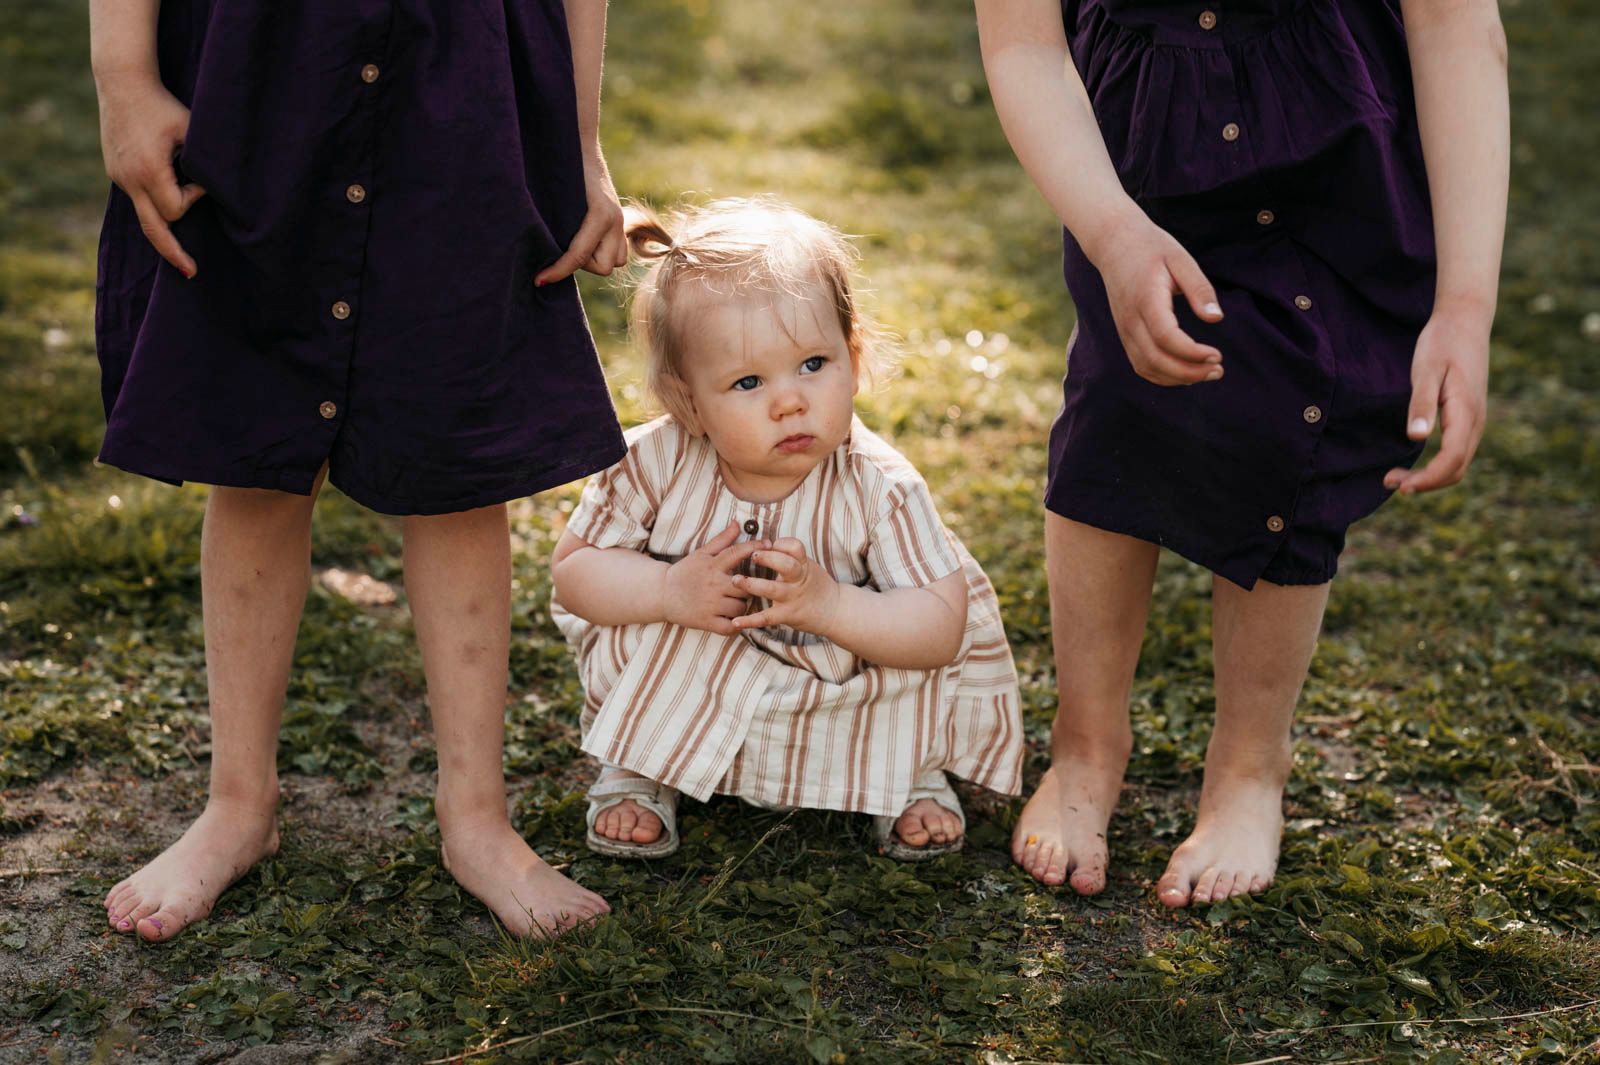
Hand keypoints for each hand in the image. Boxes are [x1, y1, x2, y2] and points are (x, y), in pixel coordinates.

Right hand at [96, 72, 205, 277]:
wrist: (122, 83)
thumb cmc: (164, 105)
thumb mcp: (192, 129)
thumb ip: (207, 161)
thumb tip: (227, 187)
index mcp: (148, 170)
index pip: (175, 208)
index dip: (193, 199)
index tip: (203, 182)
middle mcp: (129, 179)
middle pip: (153, 229)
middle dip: (173, 252)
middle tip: (193, 273)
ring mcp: (118, 177)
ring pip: (144, 217)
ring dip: (164, 231)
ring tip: (181, 255)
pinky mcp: (115, 172)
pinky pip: (137, 199)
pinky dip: (155, 206)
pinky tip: (169, 212)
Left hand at [535, 147, 627, 285]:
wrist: (578, 142)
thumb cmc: (560, 166)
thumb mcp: (554, 196)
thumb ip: (554, 225)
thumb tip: (539, 253)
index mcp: (600, 213)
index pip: (578, 256)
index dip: (557, 271)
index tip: (539, 280)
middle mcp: (616, 220)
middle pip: (602, 266)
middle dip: (581, 264)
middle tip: (561, 249)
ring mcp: (621, 221)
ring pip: (615, 262)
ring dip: (595, 259)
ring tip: (576, 245)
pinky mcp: (621, 221)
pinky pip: (619, 251)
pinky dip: (604, 252)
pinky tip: (586, 242)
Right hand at [661, 522, 762, 634]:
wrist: (662, 593)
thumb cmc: (685, 572)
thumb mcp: (701, 553)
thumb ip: (721, 540)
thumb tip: (737, 523)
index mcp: (713, 566)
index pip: (738, 553)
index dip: (755, 547)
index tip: (769, 545)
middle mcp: (713, 584)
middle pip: (746, 586)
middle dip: (750, 587)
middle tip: (746, 588)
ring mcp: (710, 605)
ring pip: (741, 607)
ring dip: (742, 606)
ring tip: (736, 603)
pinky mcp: (706, 622)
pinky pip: (730, 627)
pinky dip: (735, 626)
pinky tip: (733, 620)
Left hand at [730, 538, 840, 634]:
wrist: (834, 611)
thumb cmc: (815, 584)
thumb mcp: (808, 565)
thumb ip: (790, 556)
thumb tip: (765, 543)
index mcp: (803, 564)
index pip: (795, 547)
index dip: (782, 544)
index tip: (769, 544)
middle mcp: (798, 579)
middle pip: (785, 565)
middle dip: (768, 558)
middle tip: (752, 555)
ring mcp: (792, 598)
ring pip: (772, 589)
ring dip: (752, 584)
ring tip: (736, 579)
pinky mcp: (787, 615)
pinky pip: (766, 617)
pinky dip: (750, 621)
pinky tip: (735, 621)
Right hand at [1089, 210, 1225, 386]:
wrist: (1114, 244)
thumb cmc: (1152, 248)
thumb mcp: (1181, 259)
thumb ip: (1199, 288)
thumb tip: (1216, 318)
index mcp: (1146, 299)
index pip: (1165, 337)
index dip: (1191, 353)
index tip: (1217, 355)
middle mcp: (1130, 319)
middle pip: (1155, 360)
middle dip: (1189, 373)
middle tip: (1218, 370)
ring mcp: (1124, 329)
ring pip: (1147, 367)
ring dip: (1177, 378)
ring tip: (1207, 373)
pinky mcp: (1125, 334)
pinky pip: (1141, 364)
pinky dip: (1163, 376)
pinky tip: (1186, 373)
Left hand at [1383, 306, 1490, 494]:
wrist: (1464, 321)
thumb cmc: (1441, 343)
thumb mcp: (1426, 370)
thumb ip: (1422, 404)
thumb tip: (1417, 438)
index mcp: (1466, 411)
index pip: (1452, 459)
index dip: (1428, 479)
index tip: (1401, 486)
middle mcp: (1476, 420)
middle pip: (1457, 468)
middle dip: (1425, 483)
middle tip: (1389, 482)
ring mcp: (1476, 419)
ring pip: (1459, 462)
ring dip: (1430, 477)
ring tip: (1396, 478)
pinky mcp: (1469, 416)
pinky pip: (1458, 451)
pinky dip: (1437, 465)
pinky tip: (1415, 464)